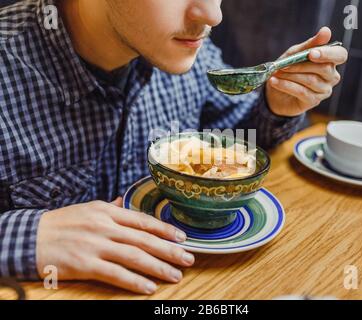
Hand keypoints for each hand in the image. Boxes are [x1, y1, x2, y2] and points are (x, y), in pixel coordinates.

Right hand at [36, 198, 194, 293]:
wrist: (31, 237)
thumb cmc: (62, 223)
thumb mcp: (88, 209)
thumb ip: (110, 208)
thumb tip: (125, 202)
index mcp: (107, 211)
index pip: (143, 220)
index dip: (165, 230)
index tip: (182, 238)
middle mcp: (105, 226)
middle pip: (144, 239)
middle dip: (169, 250)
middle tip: (189, 259)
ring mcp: (96, 245)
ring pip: (135, 256)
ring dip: (158, 267)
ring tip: (176, 275)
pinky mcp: (85, 264)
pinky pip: (115, 274)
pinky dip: (134, 281)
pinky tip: (149, 287)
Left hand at [266, 27, 347, 116]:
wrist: (276, 93)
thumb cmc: (289, 69)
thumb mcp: (295, 54)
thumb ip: (310, 44)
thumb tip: (326, 31)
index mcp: (330, 61)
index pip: (340, 55)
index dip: (328, 54)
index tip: (311, 53)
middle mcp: (331, 76)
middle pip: (323, 68)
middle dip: (301, 65)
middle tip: (283, 65)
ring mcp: (324, 90)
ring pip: (311, 80)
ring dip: (291, 75)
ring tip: (277, 72)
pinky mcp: (313, 101)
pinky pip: (301, 91)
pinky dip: (286, 85)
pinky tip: (274, 81)